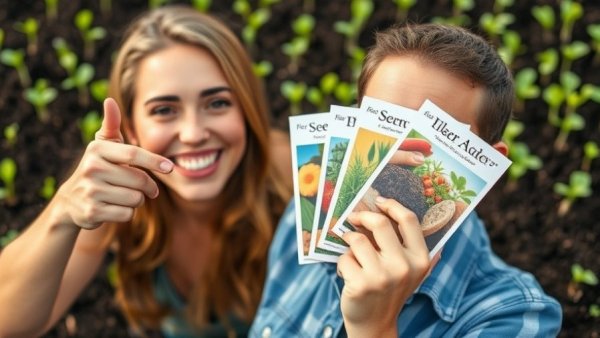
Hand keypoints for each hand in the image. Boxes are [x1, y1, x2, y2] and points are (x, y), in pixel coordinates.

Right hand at [54, 98, 173, 229]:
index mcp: (97, 149)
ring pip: (135, 199)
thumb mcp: (102, 147)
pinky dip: (127, 213)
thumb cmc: (97, 168)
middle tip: (147, 189)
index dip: (154, 161)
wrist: (70, 201)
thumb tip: (110, 101)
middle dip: (148, 187)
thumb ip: (111, 125)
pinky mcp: (91, 212)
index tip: (170, 167)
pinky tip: (113, 208)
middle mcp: (91, 168)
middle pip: (139, 180)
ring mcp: (90, 191)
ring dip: (136, 200)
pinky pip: (127, 214)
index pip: (133, 154)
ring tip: (122, 196)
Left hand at [338, 197, 439, 336]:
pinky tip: (349, 275)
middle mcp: (404, 267)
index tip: (378, 200)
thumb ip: (409, 246)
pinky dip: (343, 263)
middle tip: (352, 218)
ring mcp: (382, 276)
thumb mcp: (409, 271)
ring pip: (357, 240)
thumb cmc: (389, 290)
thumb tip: (397, 210)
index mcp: (421, 259)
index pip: (408, 220)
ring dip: (349, 244)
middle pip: (379, 223)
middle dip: (361, 217)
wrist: (375, 324)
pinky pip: (344, 258)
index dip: (391, 205)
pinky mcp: (361, 284)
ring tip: (352, 255)